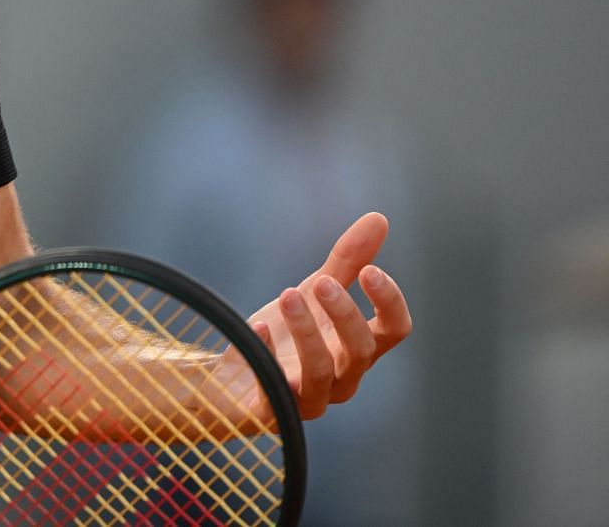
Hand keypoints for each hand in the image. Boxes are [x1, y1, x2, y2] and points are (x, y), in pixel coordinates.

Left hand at [239, 211, 412, 420]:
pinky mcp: (273, 410)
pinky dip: (269, 352)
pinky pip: (276, 389)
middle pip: (362, 350)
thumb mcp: (314, 293)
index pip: (395, 330)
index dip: (390, 302)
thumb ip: (347, 262)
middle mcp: (342, 376)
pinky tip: (257, 325)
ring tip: (287, 294)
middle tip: (322, 283)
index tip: (371, 271)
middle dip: (345, 314)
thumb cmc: (286, 336)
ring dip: (307, 332)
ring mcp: (311, 397)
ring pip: (323, 372)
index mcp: (357, 346)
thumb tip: (379, 219)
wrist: (234, 376)